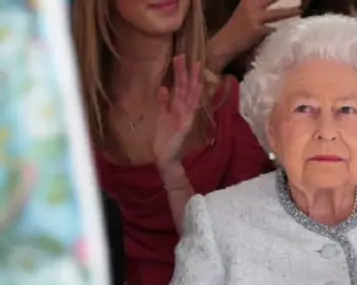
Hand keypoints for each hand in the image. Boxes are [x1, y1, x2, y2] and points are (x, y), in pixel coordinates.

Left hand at [152, 54, 202, 170]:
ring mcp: (186, 117)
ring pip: (191, 96)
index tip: (179, 57)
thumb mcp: (161, 116)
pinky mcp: (186, 126)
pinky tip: (195, 93)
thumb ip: (163, 102)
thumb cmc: (164, 138)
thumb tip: (164, 87)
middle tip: (182, 55)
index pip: (180, 85)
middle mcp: (184, 109)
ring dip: (193, 82)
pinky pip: (190, 112)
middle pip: (186, 87)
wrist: (165, 157)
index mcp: (177, 106)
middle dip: (185, 72)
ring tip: (194, 69)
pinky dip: (192, 102)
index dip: (179, 72)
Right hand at [210, 0, 301, 70]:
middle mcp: (250, 5)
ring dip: (290, 11)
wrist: (224, 44)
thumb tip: (273, 3)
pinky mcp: (257, 31)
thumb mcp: (245, 11)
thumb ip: (257, 5)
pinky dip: (283, 29)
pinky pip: (274, 29)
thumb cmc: (237, 29)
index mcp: (247, 0)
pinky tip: (291, 29)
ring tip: (300, 9)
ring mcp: (253, 17)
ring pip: (277, 13)